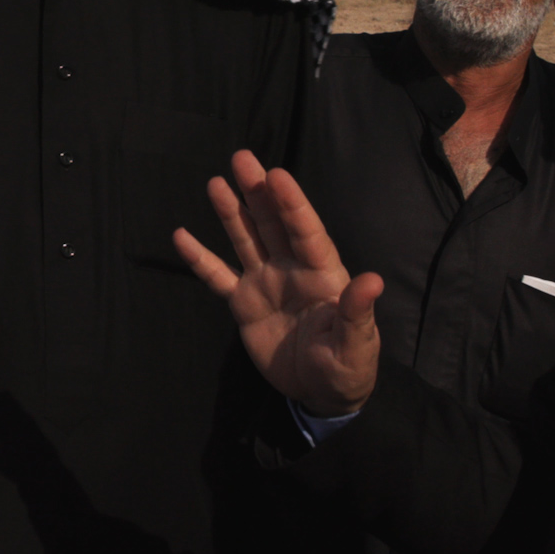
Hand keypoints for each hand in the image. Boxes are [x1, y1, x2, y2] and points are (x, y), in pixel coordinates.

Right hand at [172, 150, 384, 416]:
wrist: (319, 395)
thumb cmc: (348, 370)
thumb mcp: (357, 346)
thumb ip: (357, 313)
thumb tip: (372, 280)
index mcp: (323, 275)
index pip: (306, 232)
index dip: (292, 204)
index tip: (277, 175)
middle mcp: (292, 270)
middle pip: (272, 224)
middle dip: (258, 192)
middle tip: (242, 158)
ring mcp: (265, 284)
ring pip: (246, 240)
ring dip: (231, 212)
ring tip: (216, 182)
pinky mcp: (244, 304)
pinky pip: (217, 277)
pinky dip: (200, 258)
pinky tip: (182, 237)